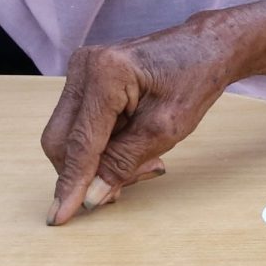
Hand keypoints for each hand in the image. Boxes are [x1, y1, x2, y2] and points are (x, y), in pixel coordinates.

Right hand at [40, 21, 236, 225]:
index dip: (72, 183)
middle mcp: (84, 66)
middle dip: (88, 172)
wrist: (206, 48)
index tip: (59, 217)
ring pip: (68, 137)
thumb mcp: (166, 129)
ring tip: (144, 161)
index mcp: (106, 73)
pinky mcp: (84, 80)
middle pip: (61, 141)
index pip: (79, 142)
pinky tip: (133, 145)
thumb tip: (92, 196)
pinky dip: (101, 146)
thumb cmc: (194, 80)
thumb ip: (124, 163)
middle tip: (131, 182)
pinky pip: (79, 125)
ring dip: (98, 161)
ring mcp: (80, 70)